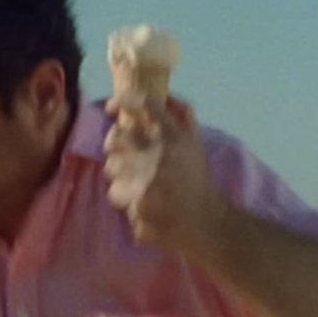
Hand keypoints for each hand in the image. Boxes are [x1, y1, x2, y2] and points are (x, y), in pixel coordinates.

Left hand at [103, 93, 228, 250]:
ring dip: (119, 175)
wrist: (207, 222)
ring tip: (136, 184)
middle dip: (114, 146)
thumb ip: (182, 116)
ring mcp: (148, 181)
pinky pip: (116, 194)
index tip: (110, 107)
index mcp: (175, 137)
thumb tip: (163, 94)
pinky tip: (141, 203)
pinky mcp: (139, 205)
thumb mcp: (195, 143)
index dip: (123, 100)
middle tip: (121, 155)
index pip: (145, 105)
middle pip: (116, 138)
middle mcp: (161, 155)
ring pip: (111, 168)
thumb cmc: (197, 179)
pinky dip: (125, 199)